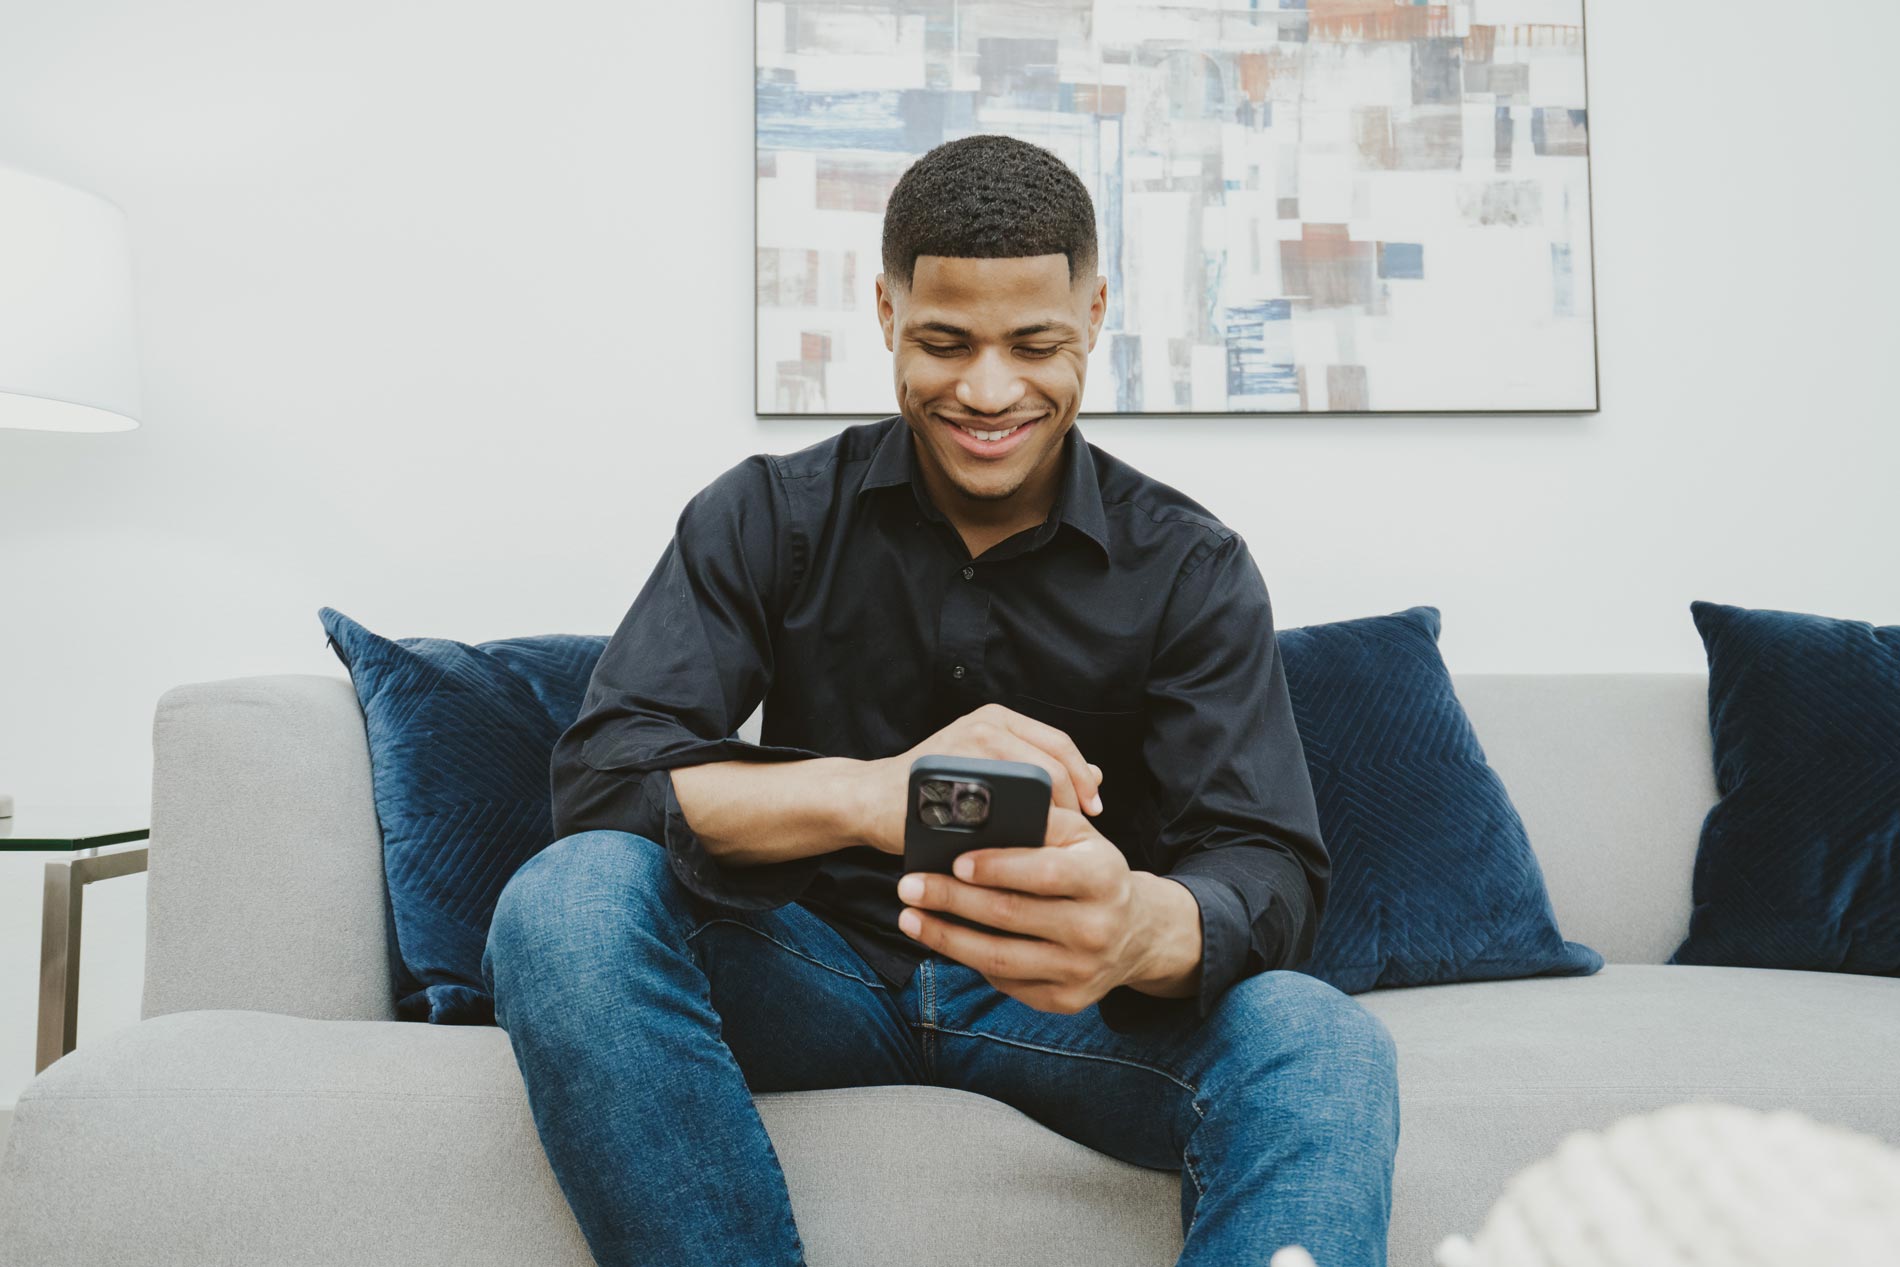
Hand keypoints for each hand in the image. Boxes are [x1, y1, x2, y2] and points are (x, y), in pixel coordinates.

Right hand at [854, 702, 1104, 856]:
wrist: (870, 799)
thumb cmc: (934, 792)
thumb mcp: (989, 768)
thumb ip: (1037, 766)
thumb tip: (1096, 776)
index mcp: (999, 719)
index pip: (1060, 745)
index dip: (1082, 780)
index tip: (1094, 811)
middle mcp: (985, 724)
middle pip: (1052, 766)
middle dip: (1072, 804)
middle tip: (1078, 836)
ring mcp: (965, 747)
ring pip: (1030, 785)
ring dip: (1048, 819)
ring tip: (1054, 846)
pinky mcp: (950, 776)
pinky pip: (997, 806)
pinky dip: (1015, 830)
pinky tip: (1021, 851)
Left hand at [894, 804, 1173, 1014]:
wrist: (1135, 934)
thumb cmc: (1093, 873)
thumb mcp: (1082, 837)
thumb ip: (1041, 819)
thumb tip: (981, 808)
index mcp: (1103, 877)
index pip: (1043, 872)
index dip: (996, 867)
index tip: (954, 860)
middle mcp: (1096, 928)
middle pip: (1011, 915)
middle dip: (952, 899)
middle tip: (909, 885)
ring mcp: (1081, 970)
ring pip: (1000, 958)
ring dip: (946, 937)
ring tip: (909, 917)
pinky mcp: (1065, 1001)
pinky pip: (1006, 982)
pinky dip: (969, 960)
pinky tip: (942, 939)